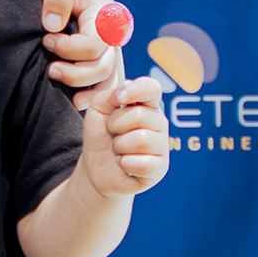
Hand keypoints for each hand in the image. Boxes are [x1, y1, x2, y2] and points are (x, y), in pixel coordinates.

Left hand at [24, 0, 118, 94]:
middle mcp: (111, 33)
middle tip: (49, 69)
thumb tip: (53, 26)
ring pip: (106, 79)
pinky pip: (100, 80)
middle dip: (75, 74)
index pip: (95, 45)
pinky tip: (73, 101)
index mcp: (105, 14)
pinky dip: (89, 92)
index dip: (69, 49)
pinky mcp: (96, 53)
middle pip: (103, 68)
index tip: (46, 38)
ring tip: (57, 83)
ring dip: (83, 88)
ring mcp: (106, 46)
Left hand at [82, 74, 168, 199]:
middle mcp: (159, 123)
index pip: (152, 88)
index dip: (136, 89)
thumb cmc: (100, 137)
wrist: (96, 169)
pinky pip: (141, 163)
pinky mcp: (159, 168)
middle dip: (116, 125)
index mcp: (146, 105)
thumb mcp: (97, 110)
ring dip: (119, 146)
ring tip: (118, 150)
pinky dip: (124, 164)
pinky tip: (124, 165)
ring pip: (141, 139)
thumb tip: (122, 95)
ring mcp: (162, 146)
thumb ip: (108, 96)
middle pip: (139, 115)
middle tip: (112, 133)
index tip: (119, 98)